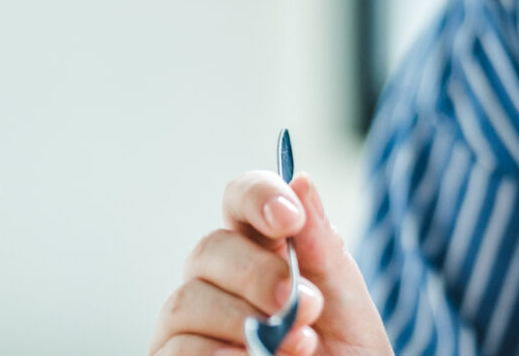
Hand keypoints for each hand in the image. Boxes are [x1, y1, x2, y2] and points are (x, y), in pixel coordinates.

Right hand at [151, 169, 393, 355]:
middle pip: (210, 248)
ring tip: (298, 345)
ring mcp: (189, 323)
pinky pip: (176, 350)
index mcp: (261, 246)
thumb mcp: (342, 296)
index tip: (289, 218)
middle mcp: (216, 278)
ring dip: (243, 323)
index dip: (258, 197)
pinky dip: (215, 354)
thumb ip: (320, 243)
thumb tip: (300, 179)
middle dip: (258, 274)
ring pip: (187, 301)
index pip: (241, 199)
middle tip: (306, 304)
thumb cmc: (342, 348)